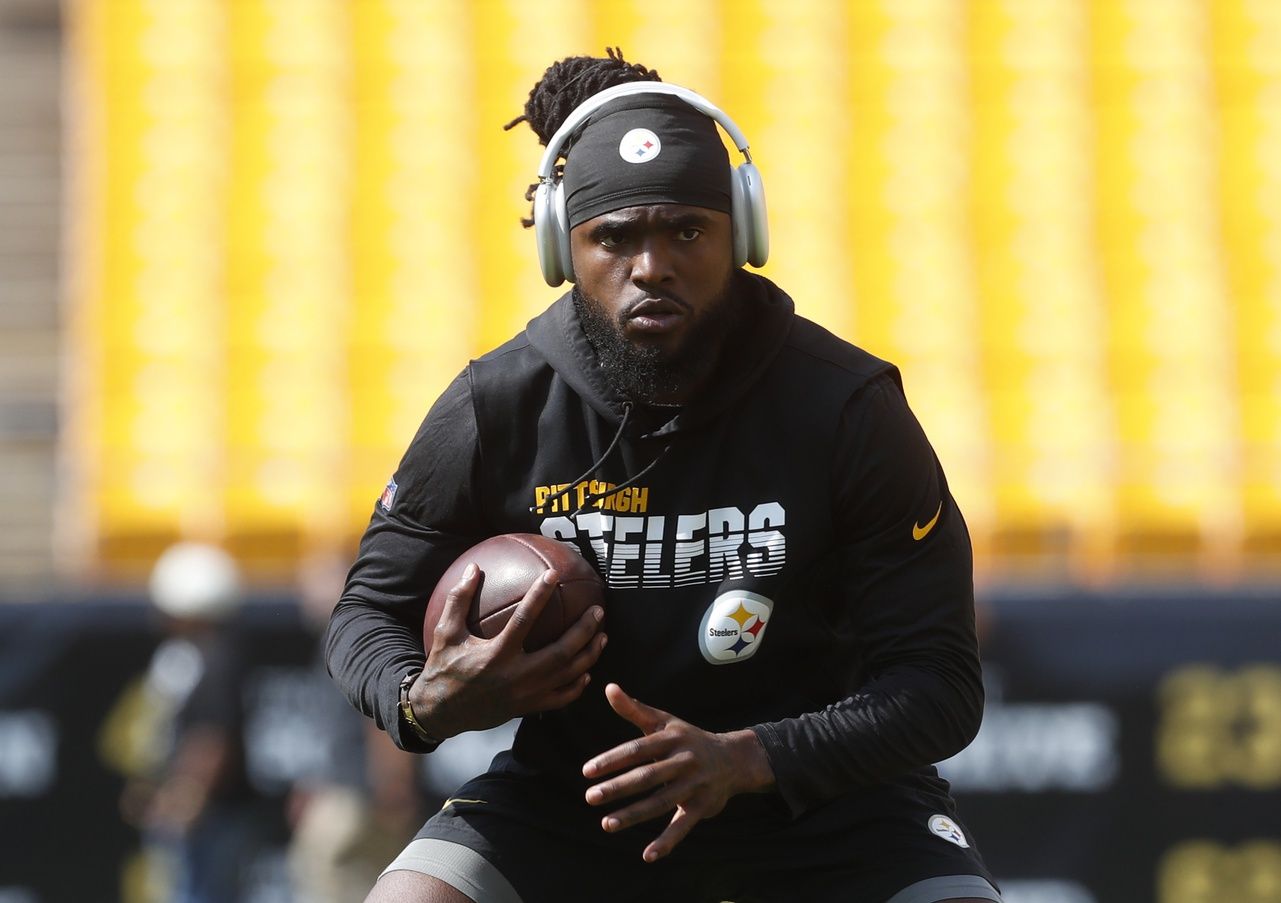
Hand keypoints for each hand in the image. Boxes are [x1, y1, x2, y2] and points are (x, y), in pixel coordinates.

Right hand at [411, 563, 605, 738]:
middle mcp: (515, 676)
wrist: (441, 712)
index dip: (539, 595)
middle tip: (598, 611)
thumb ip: (459, 599)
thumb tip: (473, 567)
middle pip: (560, 652)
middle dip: (583, 631)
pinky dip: (577, 686)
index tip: (553, 575)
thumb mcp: (445, 633)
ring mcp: (525, 695)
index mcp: (495, 655)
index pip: (523, 620)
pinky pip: (560, 698)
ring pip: (567, 675)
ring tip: (603, 636)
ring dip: (589, 655)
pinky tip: (587, 671)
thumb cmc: (443, 667)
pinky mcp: (528, 708)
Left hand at [582, 683, 773, 862]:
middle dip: (617, 788)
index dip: (612, 760)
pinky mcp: (702, 807)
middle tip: (590, 797)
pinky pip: (683, 826)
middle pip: (647, 777)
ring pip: (660, 803)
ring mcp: (694, 785)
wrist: (733, 758)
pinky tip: (647, 855)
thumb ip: (634, 709)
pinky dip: (666, 842)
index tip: (587, 771)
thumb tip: (608, 687)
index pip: (637, 750)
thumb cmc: (688, 738)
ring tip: (606, 824)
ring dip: (633, 815)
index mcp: (671, 739)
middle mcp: (684, 761)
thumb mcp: (665, 722)